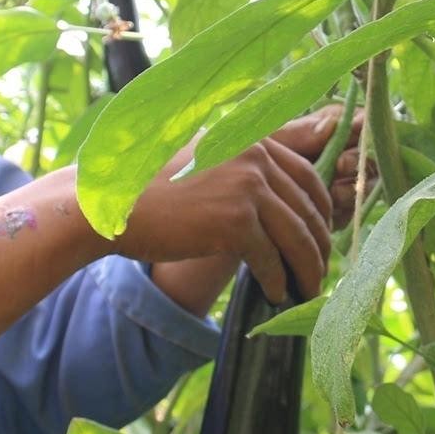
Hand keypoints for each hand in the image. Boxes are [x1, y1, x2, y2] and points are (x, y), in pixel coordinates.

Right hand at [110, 103, 366, 303]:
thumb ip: (238, 167)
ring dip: (306, 268)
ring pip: (297, 237)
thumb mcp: (203, 160)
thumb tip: (273, 200)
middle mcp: (255, 157)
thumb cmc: (149, 188)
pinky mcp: (235, 223)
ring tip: (307, 289)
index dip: (321, 211)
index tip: (322, 236)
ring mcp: (247, 188)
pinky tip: (275, 293)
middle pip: (308, 208)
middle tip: (321, 271)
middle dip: (319, 245)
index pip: (307, 175)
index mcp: (252, 139)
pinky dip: (277, 280)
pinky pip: (271, 259)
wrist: (113, 205)